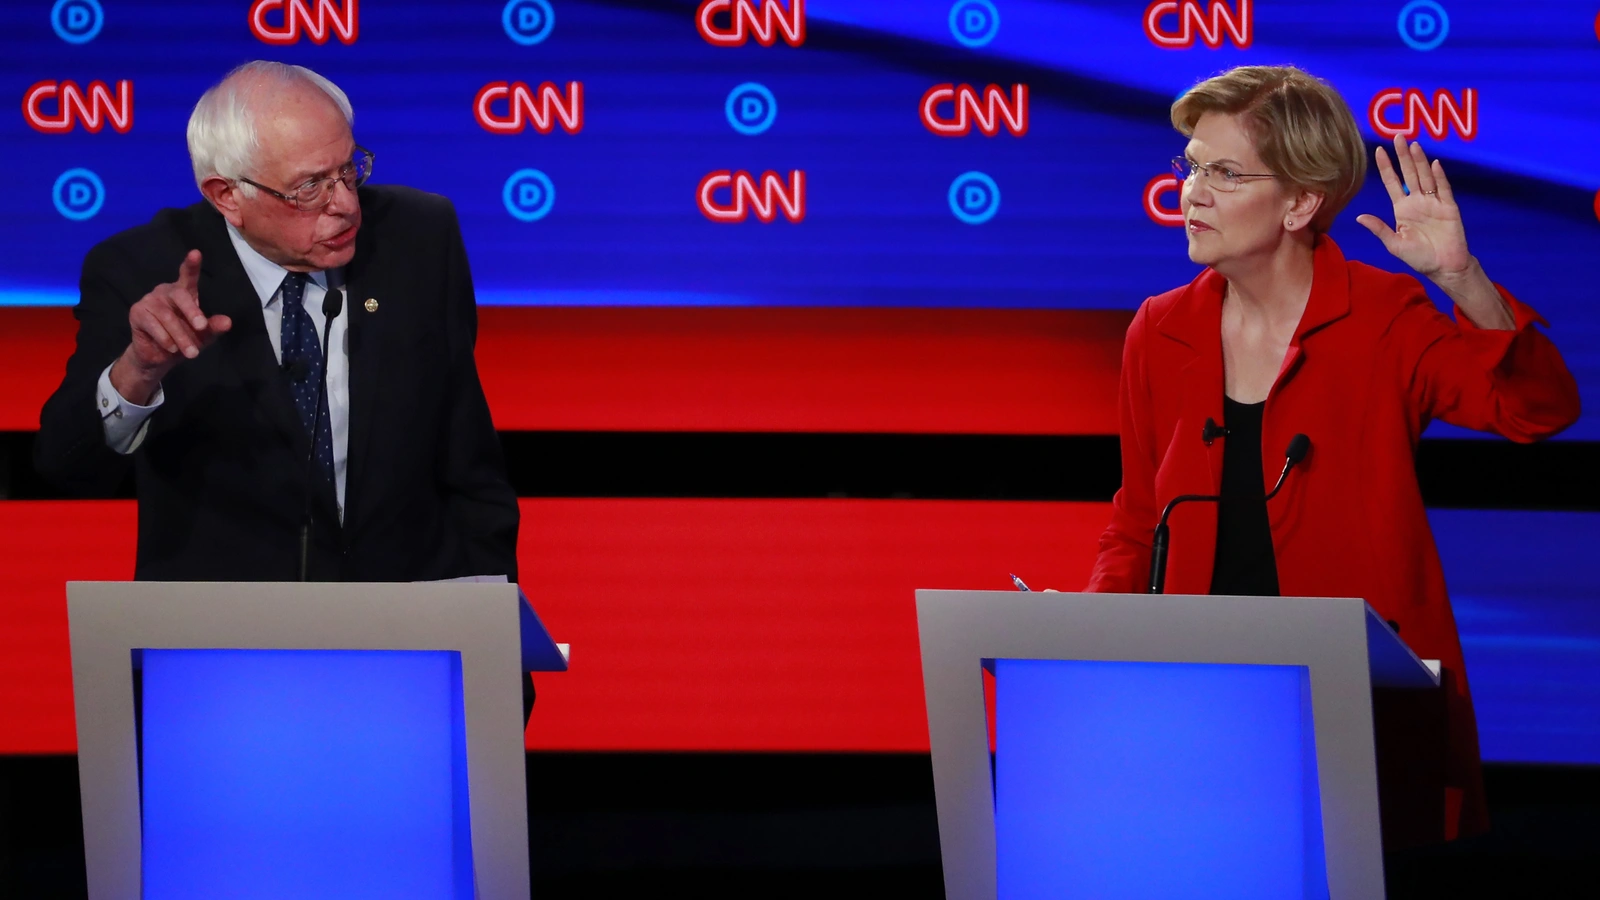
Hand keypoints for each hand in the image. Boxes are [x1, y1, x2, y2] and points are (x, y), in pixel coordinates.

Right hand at [110, 250, 231, 403]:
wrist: (159, 357)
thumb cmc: (184, 340)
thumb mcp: (203, 336)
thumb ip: (213, 327)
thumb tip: (228, 322)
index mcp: (184, 292)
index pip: (188, 276)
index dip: (191, 265)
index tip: (195, 253)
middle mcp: (165, 292)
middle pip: (180, 296)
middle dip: (193, 313)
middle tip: (202, 328)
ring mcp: (149, 300)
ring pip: (168, 317)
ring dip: (181, 337)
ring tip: (191, 353)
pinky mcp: (137, 312)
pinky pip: (153, 326)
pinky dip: (165, 339)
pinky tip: (171, 348)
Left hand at [1356, 135, 1473, 279]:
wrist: (1443, 267)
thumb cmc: (1418, 257)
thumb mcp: (1394, 244)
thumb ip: (1379, 229)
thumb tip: (1359, 217)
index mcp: (1402, 208)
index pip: (1392, 182)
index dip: (1386, 167)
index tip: (1378, 150)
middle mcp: (1417, 201)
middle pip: (1409, 173)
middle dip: (1403, 156)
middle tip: (1398, 136)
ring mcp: (1434, 202)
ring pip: (1425, 177)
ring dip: (1419, 161)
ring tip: (1413, 145)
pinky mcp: (1449, 208)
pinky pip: (1443, 189)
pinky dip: (1439, 177)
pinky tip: (1433, 164)